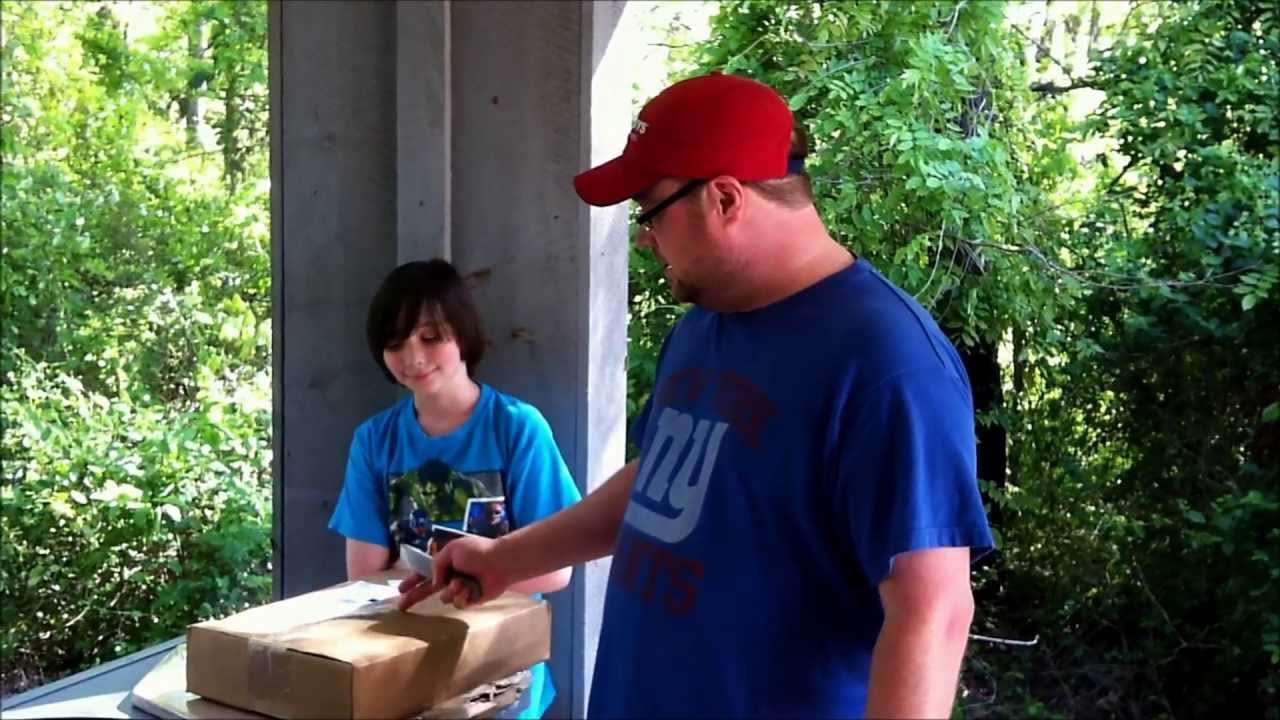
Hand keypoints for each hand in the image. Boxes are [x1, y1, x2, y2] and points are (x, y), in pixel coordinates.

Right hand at [396, 534, 510, 610]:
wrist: (499, 563)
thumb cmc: (477, 552)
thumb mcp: (452, 549)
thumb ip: (437, 563)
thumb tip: (435, 581)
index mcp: (445, 564)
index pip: (424, 573)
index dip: (412, 581)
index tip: (401, 590)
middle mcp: (450, 578)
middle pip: (427, 590)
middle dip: (414, 597)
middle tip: (401, 607)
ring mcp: (459, 590)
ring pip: (444, 598)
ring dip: (452, 590)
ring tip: (463, 582)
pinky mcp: (469, 600)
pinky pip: (459, 603)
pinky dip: (463, 596)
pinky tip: (472, 589)